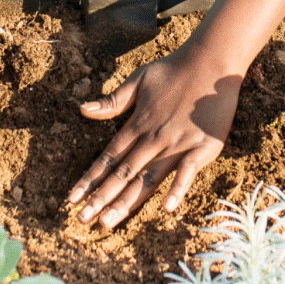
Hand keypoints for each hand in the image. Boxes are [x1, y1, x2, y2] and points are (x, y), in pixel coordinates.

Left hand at [67, 46, 240, 227]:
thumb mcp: (139, 80)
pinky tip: (166, 208)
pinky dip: (177, 189)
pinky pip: (187, 171)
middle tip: (81, 220)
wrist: (212, 61)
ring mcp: (178, 143)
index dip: (89, 179)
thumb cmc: (176, 70)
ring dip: (127, 200)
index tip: (71, 200)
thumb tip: (82, 110)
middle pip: (123, 173)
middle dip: (100, 198)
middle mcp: (154, 138)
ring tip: (107, 222)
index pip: (108, 157)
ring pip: (148, 177)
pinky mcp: (203, 146)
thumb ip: (113, 101)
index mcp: (138, 124)